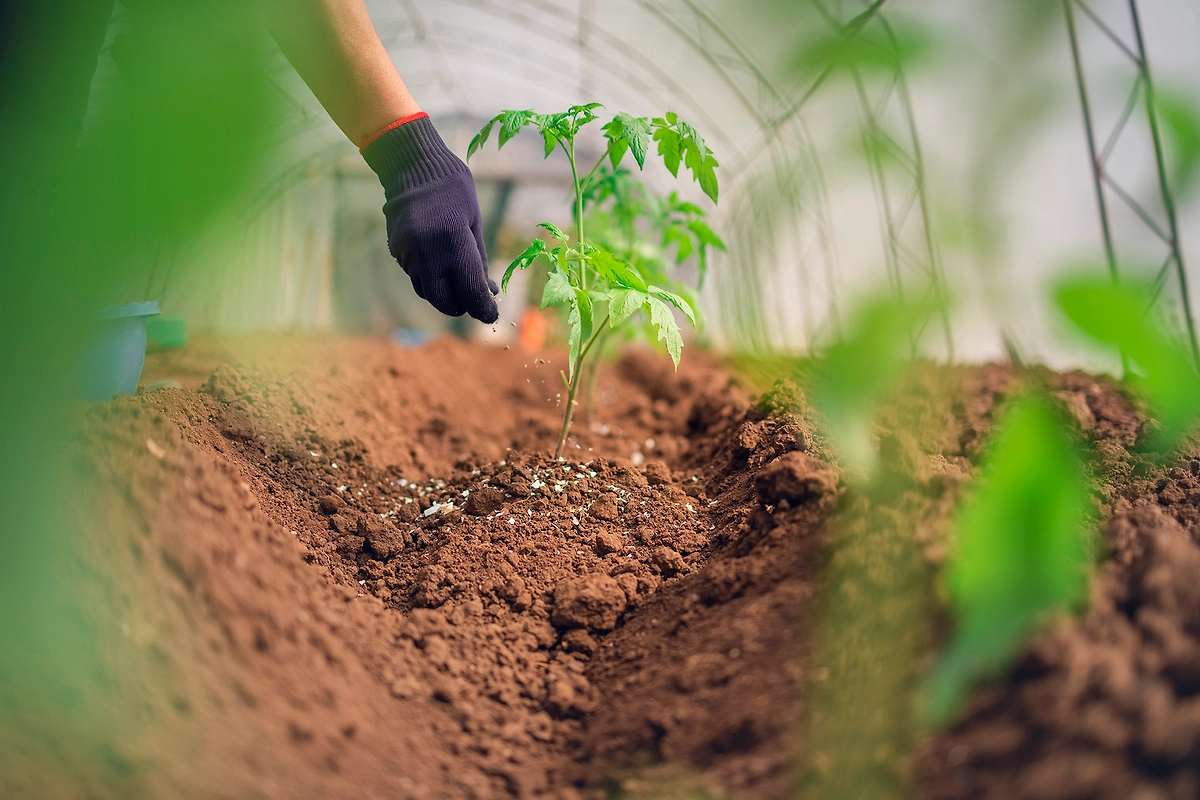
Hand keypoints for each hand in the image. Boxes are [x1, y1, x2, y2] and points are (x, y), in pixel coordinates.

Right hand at [362, 114, 498, 322]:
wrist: (412, 165)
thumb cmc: (454, 190)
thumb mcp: (474, 223)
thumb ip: (478, 260)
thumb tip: (489, 291)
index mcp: (454, 243)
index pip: (471, 292)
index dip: (483, 308)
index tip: (492, 314)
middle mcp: (428, 254)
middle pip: (444, 301)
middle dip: (461, 307)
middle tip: (473, 301)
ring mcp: (409, 254)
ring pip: (427, 291)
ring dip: (444, 293)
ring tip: (457, 279)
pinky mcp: (397, 251)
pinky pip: (415, 275)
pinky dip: (429, 277)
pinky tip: (438, 261)